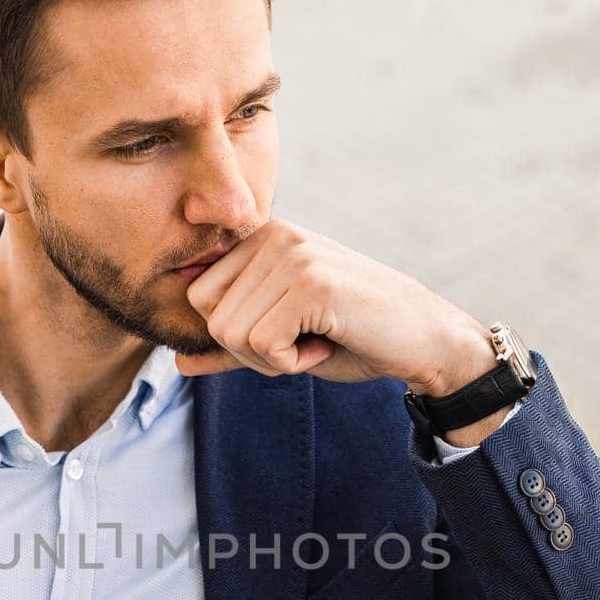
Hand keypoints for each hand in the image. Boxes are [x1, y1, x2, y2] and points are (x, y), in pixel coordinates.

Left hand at [175, 218, 495, 401]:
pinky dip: (291, 363)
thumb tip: (177, 362)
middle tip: (302, 341)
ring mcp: (292, 255)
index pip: (199, 298)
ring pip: (231, 334)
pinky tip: (327, 344)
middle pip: (210, 319)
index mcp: (261, 240)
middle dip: (251, 350)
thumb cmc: (355, 337)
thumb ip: (232, 346)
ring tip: (317, 340)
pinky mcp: (310, 283)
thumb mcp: (283, 340)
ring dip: (273, 359)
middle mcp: (273, 236)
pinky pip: (261, 345)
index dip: (238, 335)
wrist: (422, 342)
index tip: (287, 332)